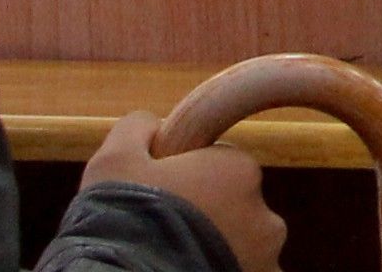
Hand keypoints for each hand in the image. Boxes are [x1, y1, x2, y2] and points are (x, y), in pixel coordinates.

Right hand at [81, 115, 283, 271]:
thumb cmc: (119, 217)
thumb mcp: (115, 160)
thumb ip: (138, 129)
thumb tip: (151, 125)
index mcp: (241, 170)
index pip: (221, 169)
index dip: (187, 184)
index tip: (161, 201)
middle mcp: (266, 216)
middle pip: (234, 211)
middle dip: (207, 220)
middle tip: (165, 235)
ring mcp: (265, 260)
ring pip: (239, 249)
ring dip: (215, 251)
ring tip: (172, 259)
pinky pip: (240, 270)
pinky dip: (217, 270)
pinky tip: (184, 271)